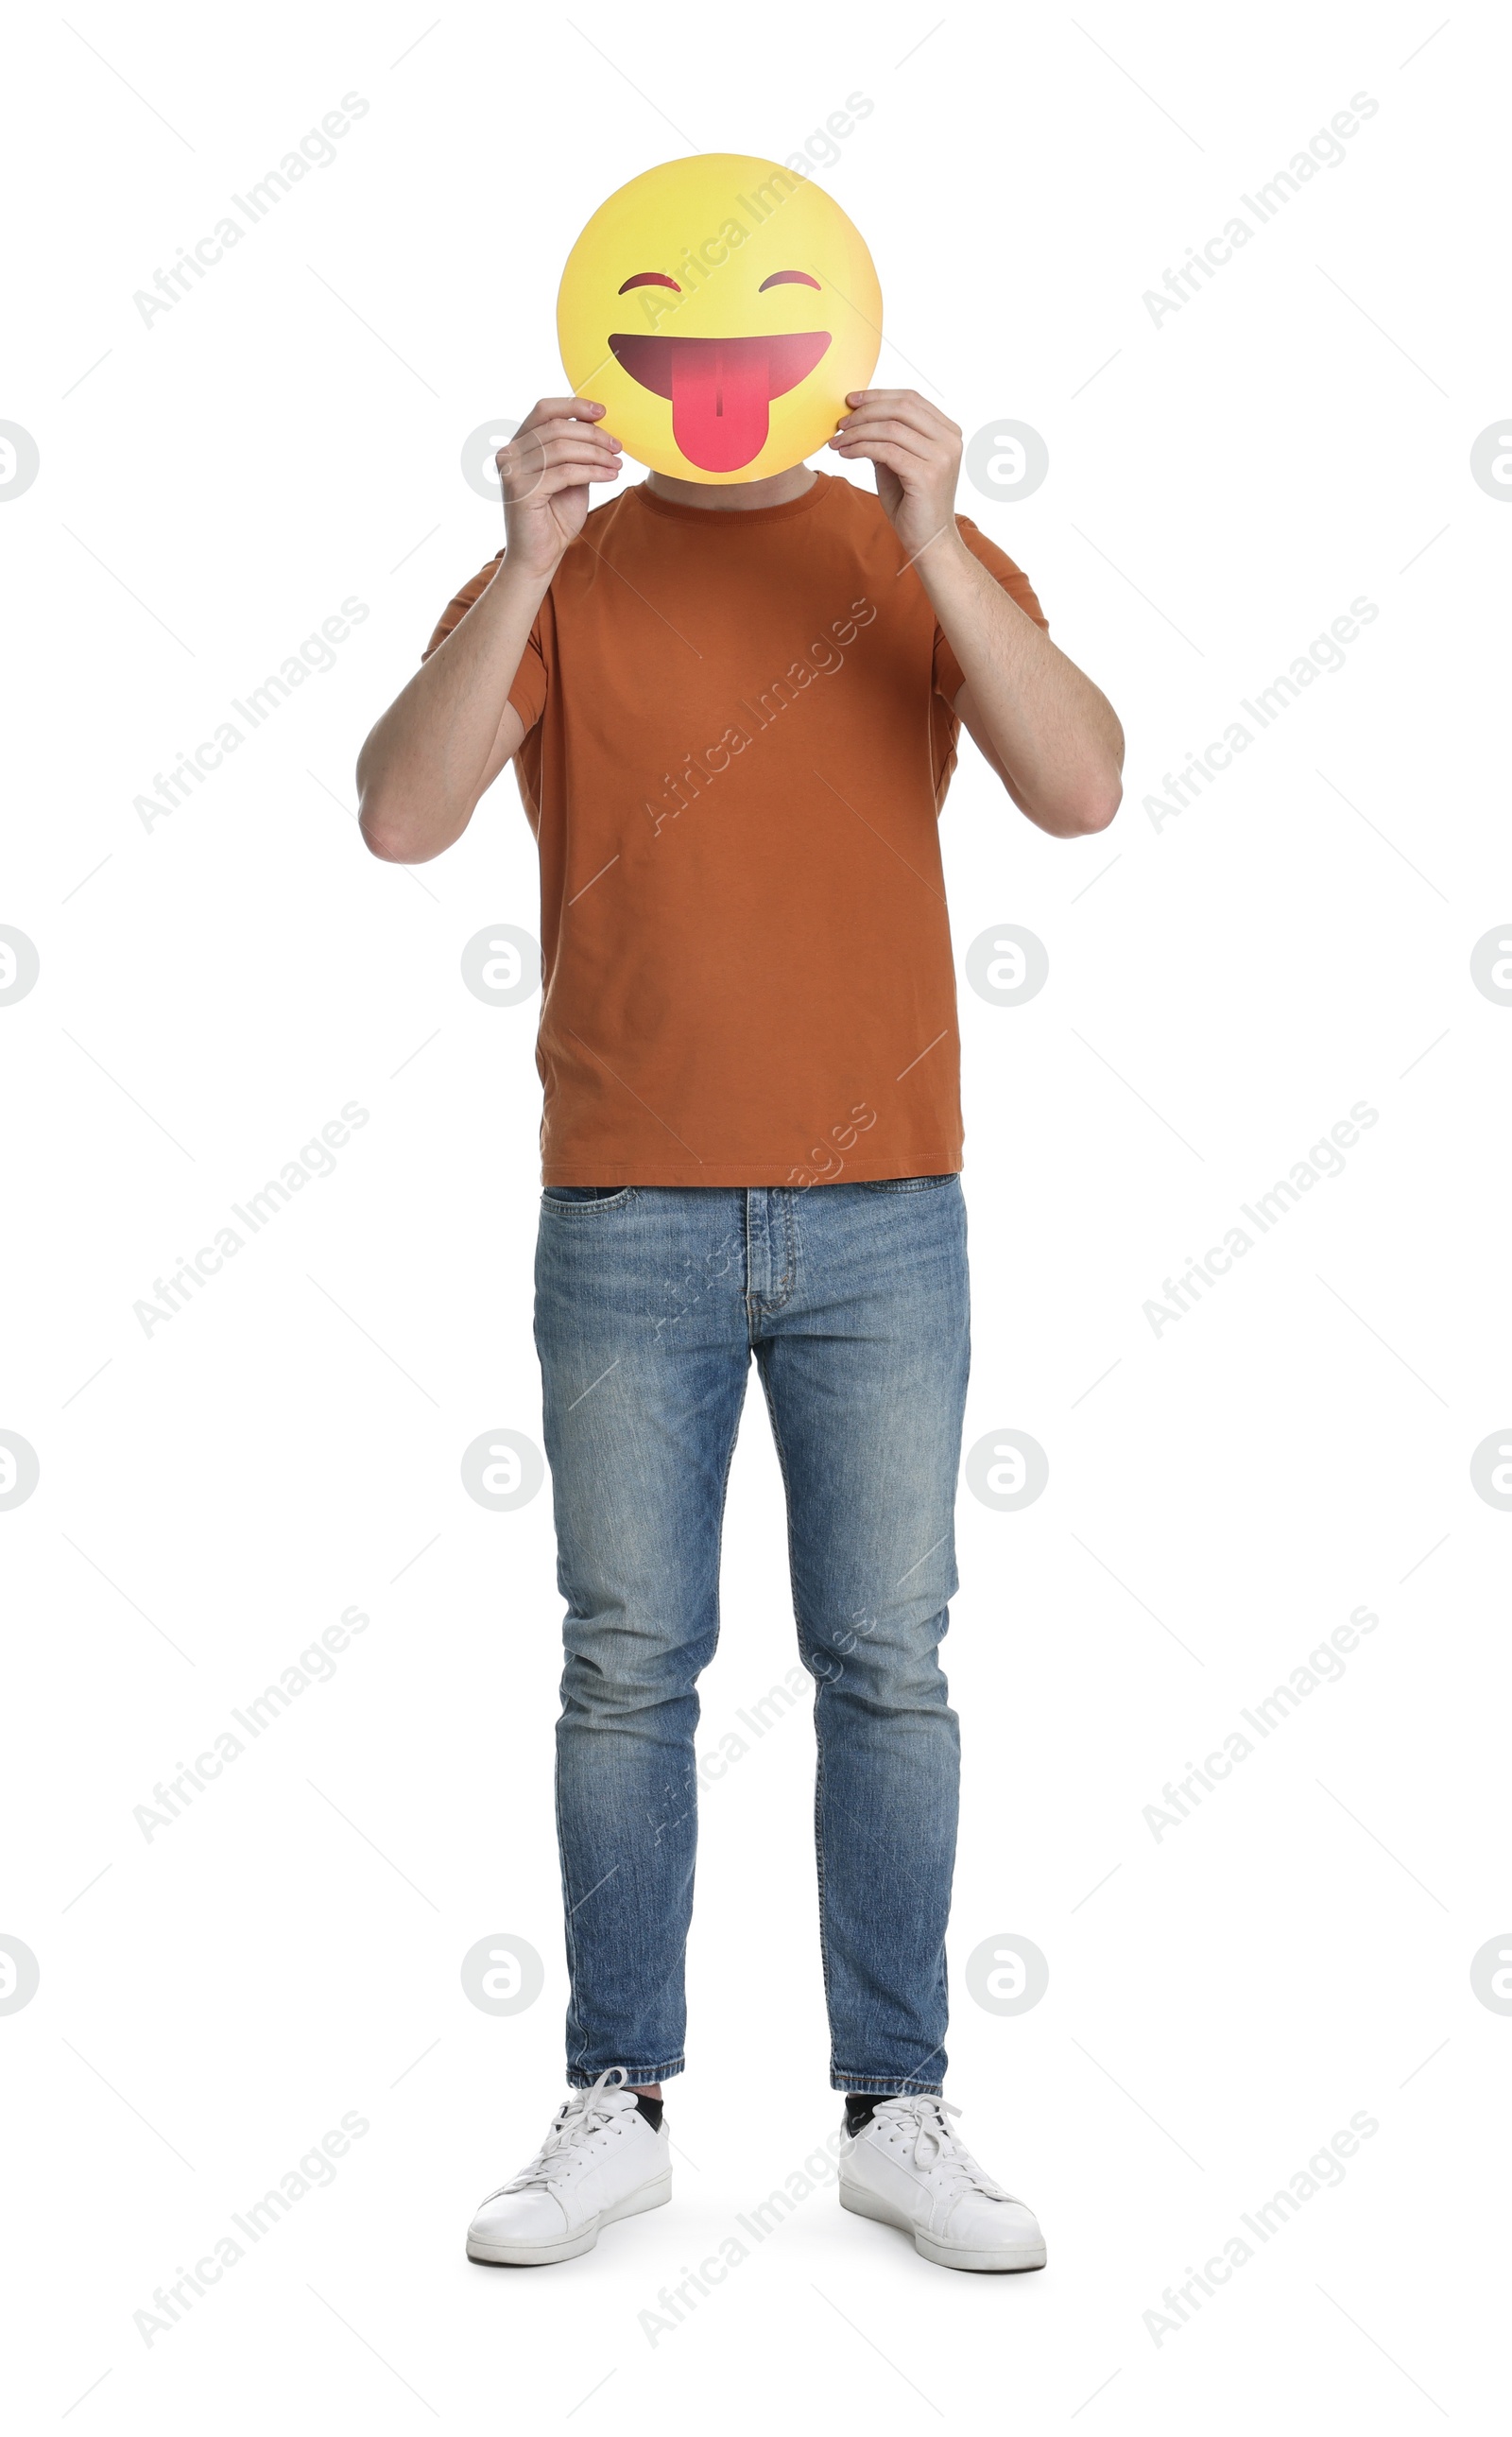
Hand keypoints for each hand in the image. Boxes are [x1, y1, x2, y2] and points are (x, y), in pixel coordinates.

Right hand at [496, 397, 622, 580]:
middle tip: (617, 446)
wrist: (539, 556)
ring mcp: (512, 471)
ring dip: (596, 454)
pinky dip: (592, 472)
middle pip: (557, 427)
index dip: (574, 405)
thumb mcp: (569, 476)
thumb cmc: (554, 517)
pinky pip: (565, 472)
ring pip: (561, 448)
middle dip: (593, 434)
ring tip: (616, 463)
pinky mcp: (522, 491)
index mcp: (518, 444)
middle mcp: (509, 453)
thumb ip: (576, 451)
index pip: (544, 410)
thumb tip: (598, 425)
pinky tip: (610, 476)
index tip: (602, 412)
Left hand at [829, 389, 962, 565]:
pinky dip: (861, 449)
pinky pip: (886, 451)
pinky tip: (846, 454)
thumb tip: (860, 415)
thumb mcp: (899, 463)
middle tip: (841, 422)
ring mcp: (941, 457)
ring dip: (858, 432)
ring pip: (891, 428)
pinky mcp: (927, 475)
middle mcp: (950, 440)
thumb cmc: (913, 504)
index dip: (878, 395)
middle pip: (902, 408)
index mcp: (948, 432)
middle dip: (866, 411)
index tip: (851, 400)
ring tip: (838, 442)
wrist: (929, 541)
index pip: (911, 399)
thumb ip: (888, 438)